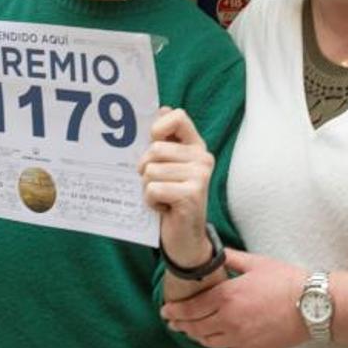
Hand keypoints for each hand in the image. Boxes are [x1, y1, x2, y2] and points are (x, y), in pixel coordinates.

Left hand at [138, 108, 213, 267]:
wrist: (184, 239)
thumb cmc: (169, 200)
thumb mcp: (165, 167)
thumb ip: (163, 141)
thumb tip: (160, 109)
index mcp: (195, 146)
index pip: (178, 116)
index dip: (158, 126)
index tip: (151, 140)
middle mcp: (202, 158)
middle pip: (154, 148)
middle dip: (145, 168)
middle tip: (156, 184)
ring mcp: (200, 176)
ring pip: (151, 170)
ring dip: (148, 188)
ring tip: (162, 198)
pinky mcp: (192, 194)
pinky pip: (153, 189)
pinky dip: (151, 201)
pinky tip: (165, 208)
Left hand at [161, 249, 307, 347]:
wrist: (312, 306)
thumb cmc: (286, 281)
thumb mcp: (255, 263)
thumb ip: (229, 258)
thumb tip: (214, 251)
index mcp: (227, 296)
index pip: (192, 307)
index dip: (175, 310)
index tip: (165, 310)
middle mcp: (229, 319)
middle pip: (195, 326)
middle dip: (179, 324)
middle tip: (170, 321)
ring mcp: (240, 336)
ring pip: (207, 340)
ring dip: (193, 334)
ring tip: (187, 329)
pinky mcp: (250, 347)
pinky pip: (225, 346)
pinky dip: (212, 341)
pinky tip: (211, 335)